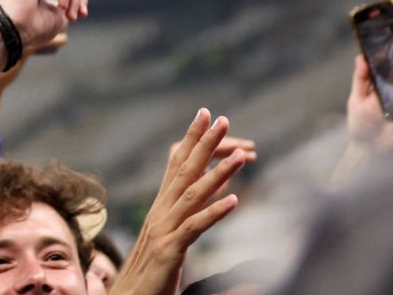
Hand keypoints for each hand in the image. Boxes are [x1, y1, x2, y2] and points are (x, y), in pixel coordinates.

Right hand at [114, 110, 250, 294]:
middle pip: (184, 171)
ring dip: (220, 172)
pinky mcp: (168, 251)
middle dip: (204, 143)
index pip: (175, 165)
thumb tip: (213, 196)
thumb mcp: (167, 242)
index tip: (206, 115)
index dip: (191, 139)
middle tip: (222, 118)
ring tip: (244, 155)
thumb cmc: (147, 276)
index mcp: (160, 208)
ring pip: (194, 194)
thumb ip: (182, 219)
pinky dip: (214, 212)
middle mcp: (159, 213)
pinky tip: (235, 200)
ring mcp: (163, 230)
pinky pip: (195, 227)